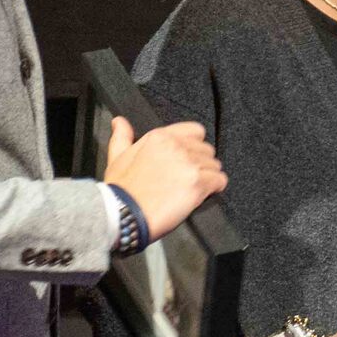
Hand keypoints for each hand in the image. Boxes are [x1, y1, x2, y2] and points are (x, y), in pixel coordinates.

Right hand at [103, 117, 226, 240]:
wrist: (122, 213)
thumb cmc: (120, 190)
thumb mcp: (116, 158)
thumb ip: (122, 137)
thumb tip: (120, 122)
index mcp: (160, 137)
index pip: (195, 130)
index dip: (194, 146)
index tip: (188, 158)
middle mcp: (177, 146)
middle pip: (207, 150)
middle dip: (200, 164)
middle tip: (186, 178)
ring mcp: (189, 164)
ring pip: (215, 165)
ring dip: (207, 177)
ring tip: (190, 189)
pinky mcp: (198, 183)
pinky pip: (220, 181)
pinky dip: (214, 189)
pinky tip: (201, 195)